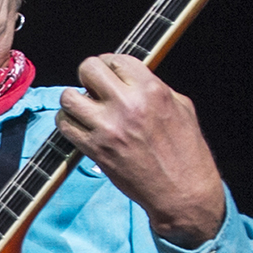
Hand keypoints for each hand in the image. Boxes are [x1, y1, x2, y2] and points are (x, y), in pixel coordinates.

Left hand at [56, 54, 225, 246]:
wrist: (183, 193)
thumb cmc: (187, 153)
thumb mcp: (182, 108)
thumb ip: (156, 88)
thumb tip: (133, 79)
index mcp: (152, 90)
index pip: (116, 59)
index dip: (111, 65)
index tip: (110, 74)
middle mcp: (128, 104)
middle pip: (88, 68)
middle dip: (88, 75)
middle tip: (94, 87)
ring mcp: (108, 128)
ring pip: (68, 97)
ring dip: (74, 101)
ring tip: (85, 108)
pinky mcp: (96, 150)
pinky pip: (65, 126)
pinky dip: (68, 124)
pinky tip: (80, 126)